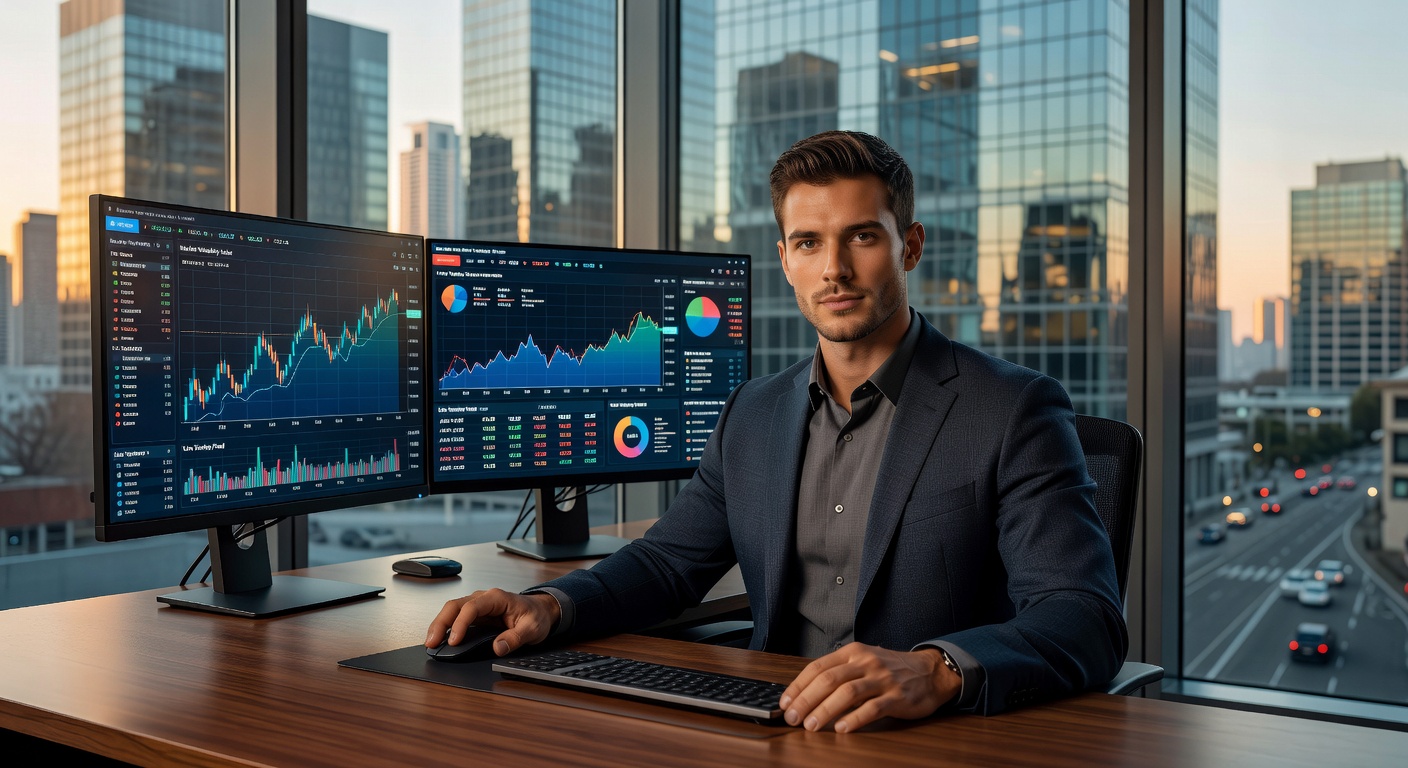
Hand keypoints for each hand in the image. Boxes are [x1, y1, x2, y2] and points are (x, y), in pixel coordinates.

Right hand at [425, 588, 560, 656]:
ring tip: (430, 642)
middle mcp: (484, 598)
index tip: (454, 641)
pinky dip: (445, 627)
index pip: (472, 607)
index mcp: (497, 598)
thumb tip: (498, 647)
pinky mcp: (475, 614)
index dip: (460, 623)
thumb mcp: (533, 628)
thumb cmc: (536, 616)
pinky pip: (456, 617)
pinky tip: (439, 638)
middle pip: (455, 605)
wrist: (540, 611)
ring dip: (439, 625)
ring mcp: (478, 605)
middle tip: (432, 642)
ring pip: (452, 610)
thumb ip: (516, 638)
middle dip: (441, 623)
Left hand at [777, 643, 959, 732]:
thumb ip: (839, 672)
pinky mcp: (897, 697)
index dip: (798, 686)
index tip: (785, 703)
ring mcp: (882, 679)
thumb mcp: (864, 661)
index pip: (818, 667)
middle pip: (829, 680)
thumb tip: (806, 692)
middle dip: (806, 700)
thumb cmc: (891, 669)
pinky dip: (854, 719)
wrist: (931, 671)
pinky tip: (841, 729)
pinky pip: (872, 708)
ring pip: (847, 693)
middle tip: (792, 718)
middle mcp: (866, 662)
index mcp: (853, 652)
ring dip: (825, 710)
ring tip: (811, 726)